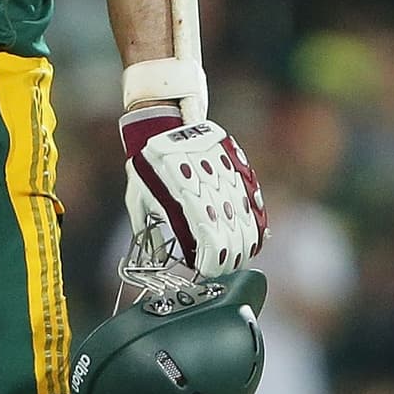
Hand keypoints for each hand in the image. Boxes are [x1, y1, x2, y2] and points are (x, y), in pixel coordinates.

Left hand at [121, 106, 266, 276]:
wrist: (163, 122)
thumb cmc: (147, 164)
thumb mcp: (137, 194)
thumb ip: (146, 226)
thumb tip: (159, 256)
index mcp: (180, 190)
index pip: (206, 234)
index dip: (210, 258)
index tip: (205, 270)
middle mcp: (207, 181)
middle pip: (229, 229)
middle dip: (229, 256)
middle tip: (222, 269)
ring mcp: (225, 171)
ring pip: (245, 216)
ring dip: (244, 242)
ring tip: (238, 257)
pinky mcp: (236, 164)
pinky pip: (253, 197)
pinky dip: (256, 220)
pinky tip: (255, 236)